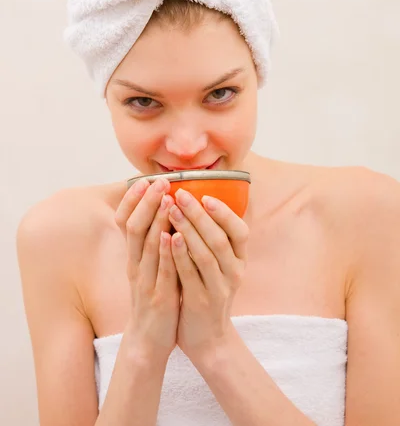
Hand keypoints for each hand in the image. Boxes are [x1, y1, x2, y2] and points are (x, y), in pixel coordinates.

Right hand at [115, 177, 180, 359]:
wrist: (149, 340)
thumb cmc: (154, 297)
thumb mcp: (150, 267)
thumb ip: (153, 243)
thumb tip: (163, 212)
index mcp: (134, 257)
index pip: (126, 222)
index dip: (133, 200)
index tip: (142, 179)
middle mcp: (136, 265)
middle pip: (134, 228)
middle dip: (146, 202)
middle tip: (158, 181)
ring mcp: (145, 281)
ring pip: (146, 246)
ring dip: (156, 221)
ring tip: (166, 200)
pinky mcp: (159, 297)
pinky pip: (161, 272)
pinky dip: (165, 253)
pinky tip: (170, 237)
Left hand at [168, 189, 248, 361]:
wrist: (207, 339)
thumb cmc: (208, 292)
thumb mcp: (219, 266)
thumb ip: (212, 240)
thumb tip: (197, 204)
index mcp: (239, 261)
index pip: (240, 231)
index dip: (224, 212)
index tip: (206, 195)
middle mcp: (234, 273)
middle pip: (220, 238)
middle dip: (199, 214)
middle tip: (180, 195)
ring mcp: (219, 288)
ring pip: (206, 254)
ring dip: (188, 230)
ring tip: (171, 210)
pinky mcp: (201, 302)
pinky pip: (190, 274)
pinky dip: (180, 254)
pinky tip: (168, 237)